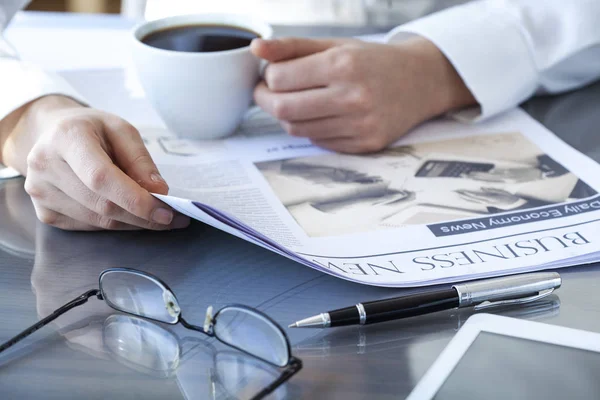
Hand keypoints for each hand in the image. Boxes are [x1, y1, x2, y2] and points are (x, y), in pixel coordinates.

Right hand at [0, 95, 189, 229]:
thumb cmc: (92, 130)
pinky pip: (89, 226)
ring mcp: (40, 192)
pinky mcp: (44, 212)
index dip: (135, 200)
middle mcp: (46, 165)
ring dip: (132, 223)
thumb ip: (140, 160)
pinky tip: (129, 214)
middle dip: (142, 216)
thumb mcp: (121, 130)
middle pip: (102, 205)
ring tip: (156, 216)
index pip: (102, 178)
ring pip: (98, 221)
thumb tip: (158, 192)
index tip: (166, 212)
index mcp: (66, 138)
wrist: (52, 134)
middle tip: (173, 218)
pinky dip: (115, 223)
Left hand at [251, 37, 475, 152]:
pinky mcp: (365, 145)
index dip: (267, 77)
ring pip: (297, 129)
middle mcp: (352, 96)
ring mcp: (360, 124)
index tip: (270, 74)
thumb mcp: (335, 45)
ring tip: (297, 101)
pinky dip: (312, 130)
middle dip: (266, 100)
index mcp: (343, 64)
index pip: (280, 78)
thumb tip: (256, 48)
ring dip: (288, 116)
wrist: (421, 82)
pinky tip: (322, 115)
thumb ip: (293, 47)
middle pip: (283, 108)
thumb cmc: (375, 61)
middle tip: (267, 93)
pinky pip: (319, 142)